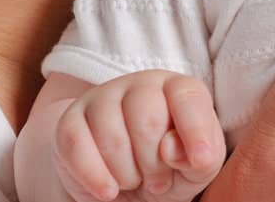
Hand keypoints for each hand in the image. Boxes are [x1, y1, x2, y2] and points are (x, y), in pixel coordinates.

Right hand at [51, 70, 224, 201]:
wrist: (123, 183)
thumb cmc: (169, 167)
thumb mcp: (199, 167)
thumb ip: (204, 155)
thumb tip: (172, 148)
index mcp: (176, 88)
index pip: (188, 97)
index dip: (196, 131)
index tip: (199, 161)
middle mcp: (140, 85)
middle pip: (148, 120)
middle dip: (155, 164)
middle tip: (157, 179)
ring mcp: (102, 98)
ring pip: (112, 137)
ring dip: (127, 174)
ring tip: (133, 179)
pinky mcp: (70, 120)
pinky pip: (75, 146)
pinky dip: (94, 176)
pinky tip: (108, 191)